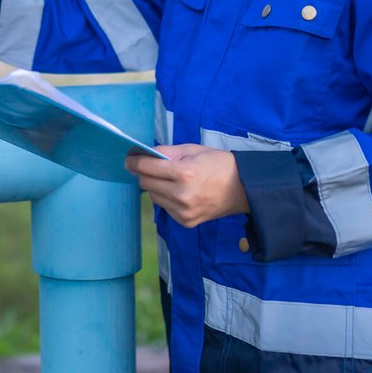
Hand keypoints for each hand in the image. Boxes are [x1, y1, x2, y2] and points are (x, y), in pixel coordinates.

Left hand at [125, 144, 249, 227]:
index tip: (128, 159)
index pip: (147, 168)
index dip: (134, 162)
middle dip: (145, 174)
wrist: (243, 188)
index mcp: (184, 174)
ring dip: (157, 187)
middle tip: (151, 167)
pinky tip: (180, 193)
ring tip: (172, 180)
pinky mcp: (186, 222)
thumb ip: (166, 152)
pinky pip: (165, 208)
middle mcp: (181, 195)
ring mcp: (183, 212)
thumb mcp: (192, 150)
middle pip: (146, 184)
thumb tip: (142, 154)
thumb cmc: (217, 164)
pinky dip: (167, 199)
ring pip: (153, 197)